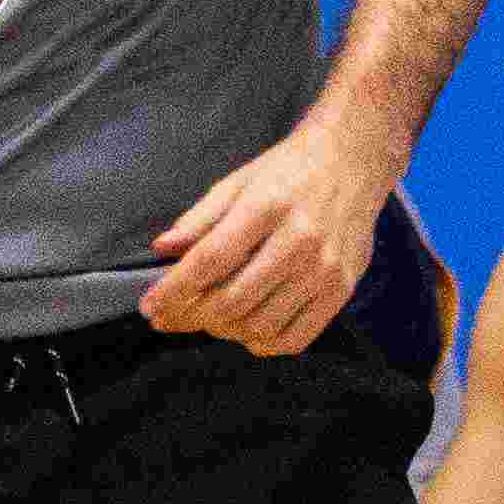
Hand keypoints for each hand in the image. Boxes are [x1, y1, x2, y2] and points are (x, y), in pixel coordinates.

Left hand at [138, 115, 390, 355]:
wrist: (353, 160)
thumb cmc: (291, 169)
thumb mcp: (239, 181)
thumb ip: (200, 218)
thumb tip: (162, 248)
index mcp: (266, 207)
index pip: (209, 261)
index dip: (173, 290)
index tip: (150, 307)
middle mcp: (299, 240)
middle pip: (232, 300)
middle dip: (191, 316)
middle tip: (172, 317)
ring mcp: (324, 269)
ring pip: (260, 325)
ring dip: (224, 331)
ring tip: (208, 319)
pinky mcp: (342, 290)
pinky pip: (296, 337)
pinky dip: (263, 344)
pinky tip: (246, 331)